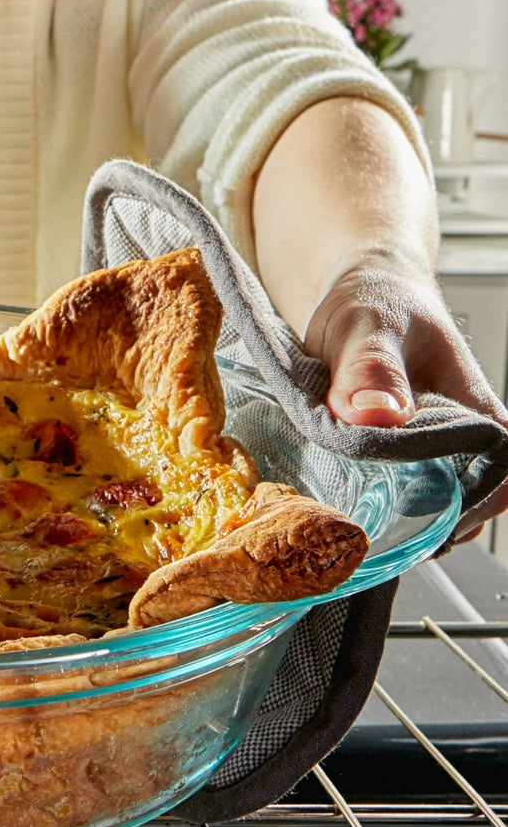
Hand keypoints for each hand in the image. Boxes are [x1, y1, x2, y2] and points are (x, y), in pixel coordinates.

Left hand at [306, 263, 507, 540]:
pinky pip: (380, 492)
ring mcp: (416, 450)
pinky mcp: (381, 456)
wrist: (350, 294)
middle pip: (457, 501)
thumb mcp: (368, 324)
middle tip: (370, 531)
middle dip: (421, 524)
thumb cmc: (375, 302)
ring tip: (348, 521)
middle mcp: (450, 436)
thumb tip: (377, 416)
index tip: (433, 521)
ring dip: (387, 517)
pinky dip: (360, 502)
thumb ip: (371, 367)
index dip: (479, 503)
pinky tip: (335, 506)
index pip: (501, 470)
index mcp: (470, 408)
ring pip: (418, 503)